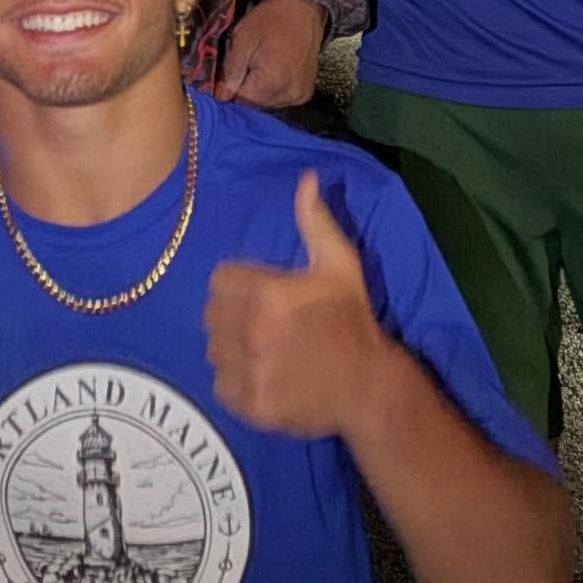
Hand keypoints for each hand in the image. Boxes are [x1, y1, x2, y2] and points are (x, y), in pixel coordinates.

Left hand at [205, 170, 391, 437]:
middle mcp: (254, 332)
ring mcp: (251, 371)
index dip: (238, 284)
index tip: (258, 293)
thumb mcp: (339, 264)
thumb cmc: (351, 319)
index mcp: (269, 294)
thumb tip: (307, 178)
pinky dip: (235, 380)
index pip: (220, 280)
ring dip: (231, 346)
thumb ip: (315, 221)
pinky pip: (221, 384)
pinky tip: (260, 373)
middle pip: (213, 314)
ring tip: (259, 347)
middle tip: (259, 320)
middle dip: (232, 313)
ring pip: (214, 349)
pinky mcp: (252, 404)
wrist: (370, 386)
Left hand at [215, 0, 325, 107]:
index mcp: (274, 80)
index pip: (243, 101)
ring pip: (267, 104)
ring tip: (258, 67)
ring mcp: (300, 94)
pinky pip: (280, 99)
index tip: (226, 77)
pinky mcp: (305, 93)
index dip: (230, 91)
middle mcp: (291, 93)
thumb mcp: (242, 39)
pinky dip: (271, 90)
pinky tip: (270, 72)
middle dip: (244, 90)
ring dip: (258, 91)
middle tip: (243, 67)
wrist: (302, 10)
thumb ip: (231, 70)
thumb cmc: (270, 20)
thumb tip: (222, 96)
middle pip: (256, 105)